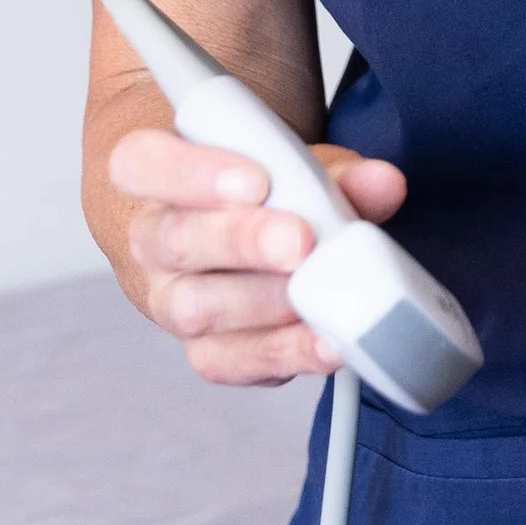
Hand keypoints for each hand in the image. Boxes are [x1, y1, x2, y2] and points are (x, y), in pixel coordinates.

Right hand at [106, 124, 406, 385]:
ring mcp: (172, 302)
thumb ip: (334, 171)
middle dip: (242, 240)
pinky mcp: (207, 352)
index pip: (142, 163)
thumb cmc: (257, 190)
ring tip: (320, 292)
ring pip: (196, 308)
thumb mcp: (293, 165)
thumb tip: (383, 183)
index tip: (256, 179)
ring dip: (265, 301)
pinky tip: (327, 341)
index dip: (194, 172)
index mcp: (156, 176)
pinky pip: (233, 361)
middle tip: (299, 240)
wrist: (230, 238)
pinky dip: (286, 353)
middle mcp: (152, 242)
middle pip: (175, 240)